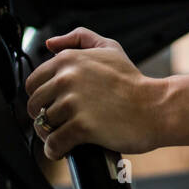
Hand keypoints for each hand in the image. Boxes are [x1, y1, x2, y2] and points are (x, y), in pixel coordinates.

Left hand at [24, 27, 164, 158]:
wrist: (155, 107)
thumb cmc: (132, 81)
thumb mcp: (109, 47)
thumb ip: (79, 38)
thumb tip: (50, 44)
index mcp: (68, 59)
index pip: (33, 82)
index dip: (42, 96)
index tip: (52, 104)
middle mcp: (67, 78)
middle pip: (35, 104)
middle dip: (44, 116)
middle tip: (60, 122)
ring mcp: (73, 103)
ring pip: (42, 125)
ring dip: (50, 134)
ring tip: (65, 135)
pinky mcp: (81, 126)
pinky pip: (53, 143)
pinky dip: (55, 150)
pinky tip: (65, 149)